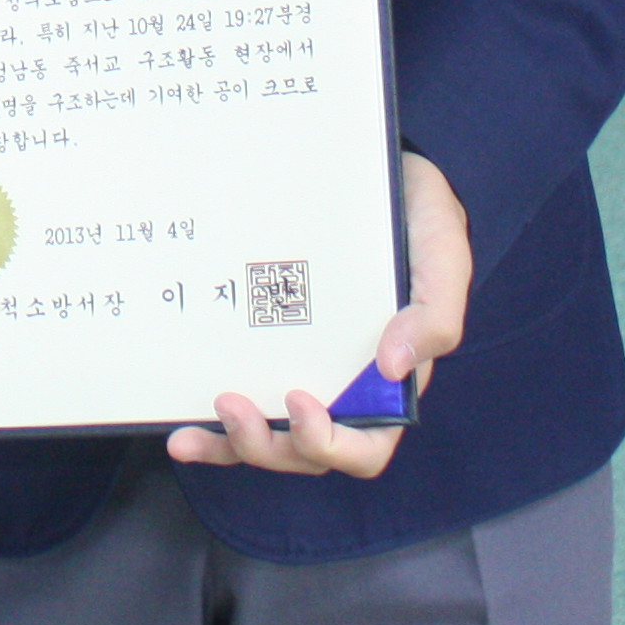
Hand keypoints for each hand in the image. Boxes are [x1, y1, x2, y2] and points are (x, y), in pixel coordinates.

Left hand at [165, 150, 472, 482]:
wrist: (379, 171)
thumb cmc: (419, 219)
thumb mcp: (442, 257)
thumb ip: (434, 314)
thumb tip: (393, 367)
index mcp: (388, 384)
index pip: (364, 447)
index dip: (330, 444)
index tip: (300, 401)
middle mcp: (342, 388)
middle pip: (305, 452)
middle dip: (267, 446)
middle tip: (233, 404)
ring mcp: (300, 369)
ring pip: (268, 439)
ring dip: (232, 445)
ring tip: (196, 431)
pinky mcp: (266, 347)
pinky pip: (244, 402)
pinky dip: (213, 429)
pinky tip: (182, 430)